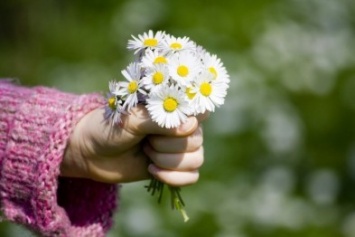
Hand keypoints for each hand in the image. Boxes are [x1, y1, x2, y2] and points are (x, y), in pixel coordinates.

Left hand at [61, 105, 204, 185]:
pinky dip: (172, 177)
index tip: (166, 126)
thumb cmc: (110, 128)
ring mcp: (179, 148)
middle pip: (196, 140)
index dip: (190, 121)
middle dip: (167, 145)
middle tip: (145, 141)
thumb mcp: (131, 120)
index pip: (201, 112)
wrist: (93, 154)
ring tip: (146, 153)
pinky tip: (151, 170)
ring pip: (196, 159)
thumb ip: (160, 120)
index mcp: (173, 108)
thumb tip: (191, 125)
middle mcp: (181, 127)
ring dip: (168, 161)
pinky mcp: (175, 168)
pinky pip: (192, 176)